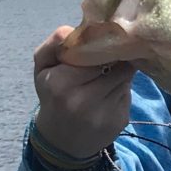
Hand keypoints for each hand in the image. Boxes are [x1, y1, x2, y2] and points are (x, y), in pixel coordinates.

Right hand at [32, 26, 134, 159]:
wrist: (61, 141)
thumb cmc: (52, 96)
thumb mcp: (43, 68)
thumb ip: (55, 43)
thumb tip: (78, 28)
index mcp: (60, 83)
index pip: (97, 52)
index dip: (103, 46)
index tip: (102, 45)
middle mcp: (82, 100)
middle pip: (117, 64)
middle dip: (115, 59)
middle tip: (109, 59)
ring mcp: (103, 113)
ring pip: (125, 77)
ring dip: (120, 74)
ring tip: (106, 78)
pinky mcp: (120, 121)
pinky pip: (128, 94)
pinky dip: (122, 90)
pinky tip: (109, 96)